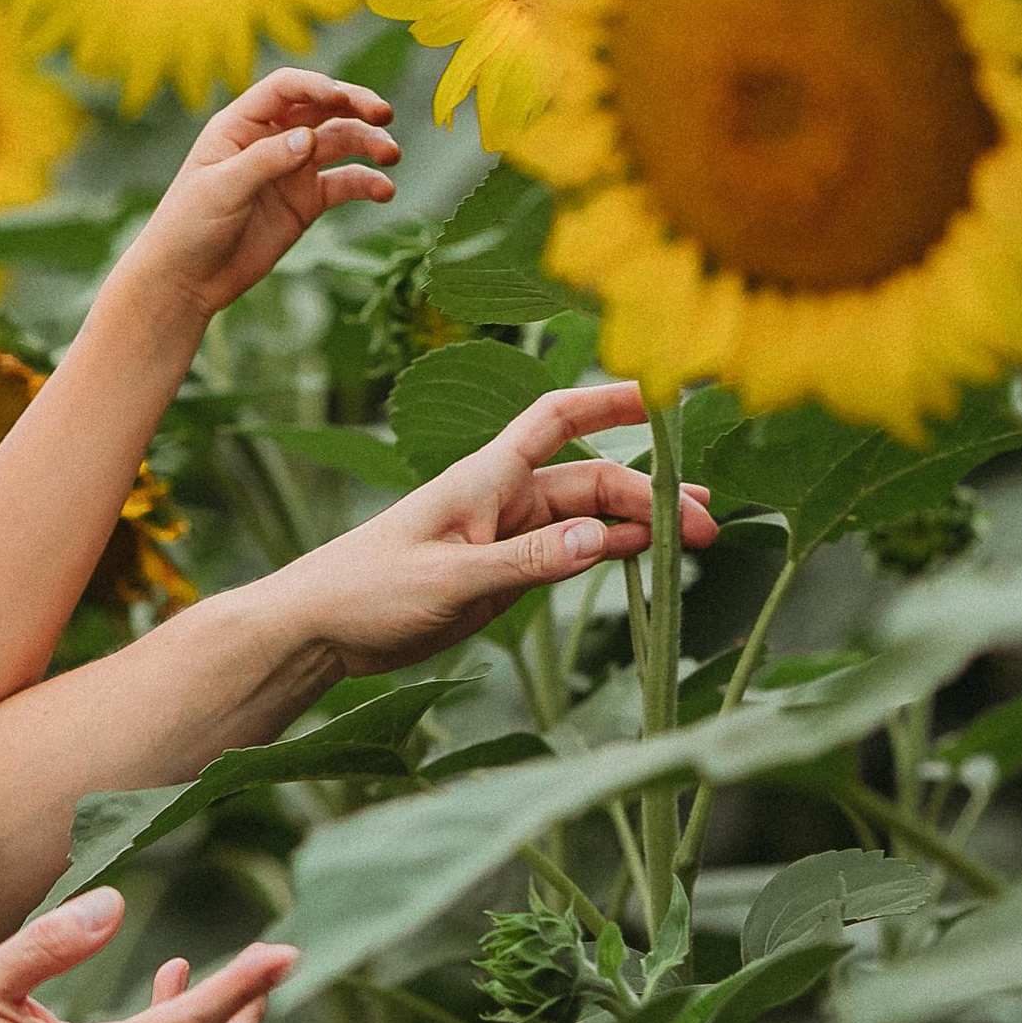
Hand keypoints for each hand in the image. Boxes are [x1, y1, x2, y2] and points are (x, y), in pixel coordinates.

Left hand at [119, 67, 399, 320]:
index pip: (285, 89)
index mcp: (241, 125)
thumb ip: (264, 161)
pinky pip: (344, 183)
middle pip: (322, 107)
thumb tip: (309, 138)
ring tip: (392, 155)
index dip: (317, 86)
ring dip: (368, 143)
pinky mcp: (306, 202)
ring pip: (340, 142)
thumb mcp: (220, 189)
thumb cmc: (188, 226)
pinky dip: (367, 183)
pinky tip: (384, 191)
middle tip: (385, 113)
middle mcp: (271, 139)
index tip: (342, 99)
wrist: (187, 280)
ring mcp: (292, 169)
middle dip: (355, 105)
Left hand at [253, 381, 722, 678]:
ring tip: (696, 541)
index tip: (665, 393)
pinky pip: (568, 553)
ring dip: (640, 526)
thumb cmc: (367, 590)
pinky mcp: (501, 572)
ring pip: (588, 519)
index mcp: (484, 478)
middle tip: (704, 528)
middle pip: (591, 480)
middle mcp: (501, 498)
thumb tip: (604, 538)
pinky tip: (647, 562)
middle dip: (651, 495)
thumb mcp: (450, 579)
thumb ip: (526, 561)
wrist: (317, 628)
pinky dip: (609, 554)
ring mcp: (504, 535)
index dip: (610, 400)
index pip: (556, 419)